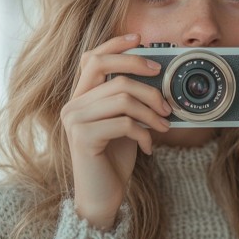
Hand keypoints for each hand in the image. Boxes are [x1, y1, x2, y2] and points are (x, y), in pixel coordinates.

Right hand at [61, 33, 171, 229]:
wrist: (101, 197)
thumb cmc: (114, 160)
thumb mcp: (125, 124)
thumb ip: (130, 102)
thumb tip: (159, 79)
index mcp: (80, 98)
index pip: (92, 58)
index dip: (115, 45)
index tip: (141, 40)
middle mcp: (72, 105)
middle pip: (111, 72)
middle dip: (145, 79)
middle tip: (166, 98)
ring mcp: (74, 121)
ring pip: (123, 97)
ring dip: (152, 112)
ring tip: (164, 126)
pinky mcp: (83, 138)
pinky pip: (124, 122)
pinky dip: (144, 133)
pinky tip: (149, 147)